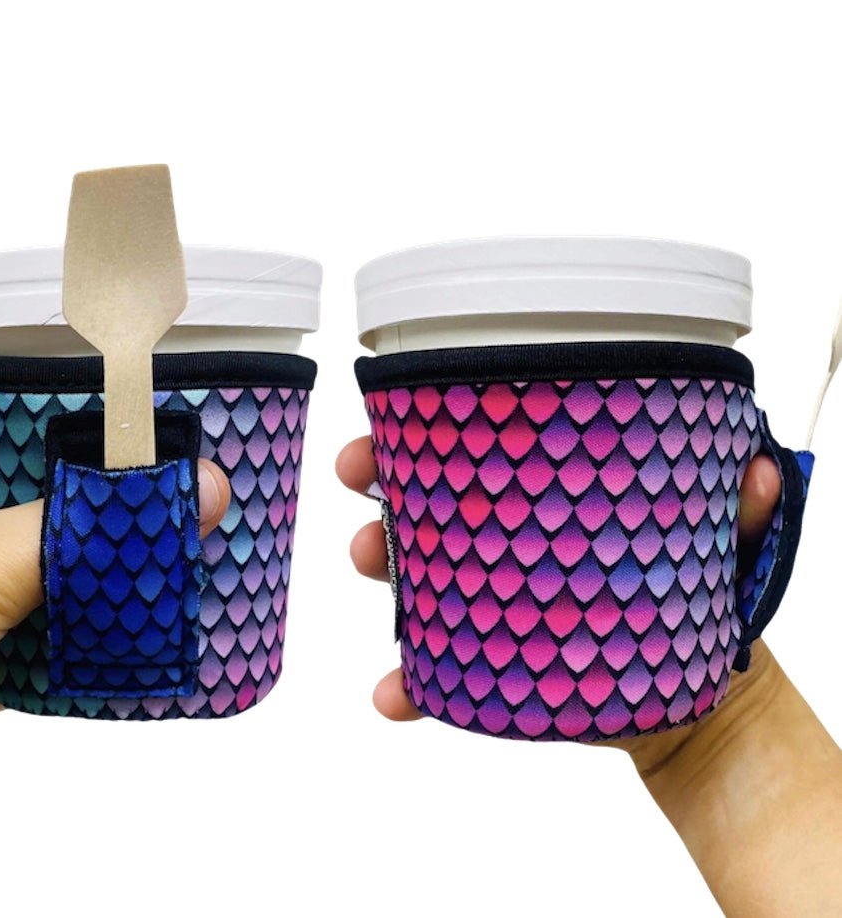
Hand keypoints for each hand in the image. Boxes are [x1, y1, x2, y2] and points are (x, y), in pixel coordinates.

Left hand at [0, 398, 229, 831]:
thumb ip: (84, 527)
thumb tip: (194, 488)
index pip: (1, 406)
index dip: (67, 400)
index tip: (139, 405)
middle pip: (46, 491)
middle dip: (111, 494)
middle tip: (186, 479)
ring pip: (56, 566)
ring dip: (111, 570)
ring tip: (185, 544)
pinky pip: (57, 638)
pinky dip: (99, 638)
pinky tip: (148, 626)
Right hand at [337, 435, 841, 915]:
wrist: (695, 699)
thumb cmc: (694, 601)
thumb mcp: (720, 552)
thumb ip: (739, 515)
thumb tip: (757, 470)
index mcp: (540, 500)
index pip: (476, 450)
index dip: (423, 429)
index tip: (387, 421)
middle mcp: (502, 541)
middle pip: (424, 501)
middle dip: (380, 484)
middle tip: (362, 478)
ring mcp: (490, 601)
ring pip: (412, 574)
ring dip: (378, 563)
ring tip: (368, 560)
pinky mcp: (490, 664)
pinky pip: (434, 671)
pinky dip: (408, 683)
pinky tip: (395, 693)